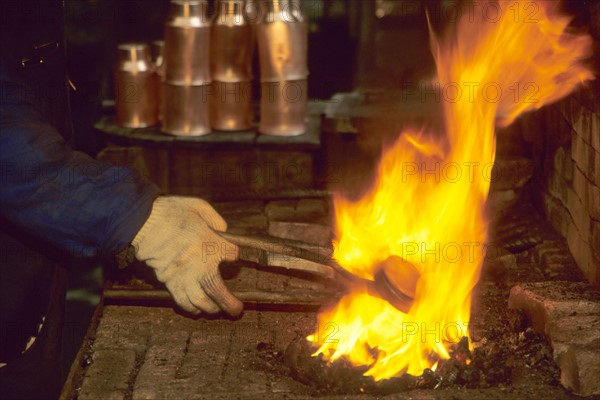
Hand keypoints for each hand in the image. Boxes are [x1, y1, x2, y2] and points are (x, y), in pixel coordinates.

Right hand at [132, 196, 241, 314]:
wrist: (143, 221)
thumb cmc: (171, 212)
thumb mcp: (199, 207)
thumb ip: (215, 219)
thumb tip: (223, 230)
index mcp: (210, 243)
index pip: (232, 254)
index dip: (234, 254)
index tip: (231, 254)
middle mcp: (200, 264)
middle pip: (218, 290)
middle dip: (229, 303)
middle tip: (236, 309)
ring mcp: (184, 275)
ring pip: (200, 302)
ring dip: (211, 309)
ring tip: (217, 309)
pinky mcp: (169, 282)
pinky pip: (182, 301)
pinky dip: (191, 308)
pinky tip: (197, 309)